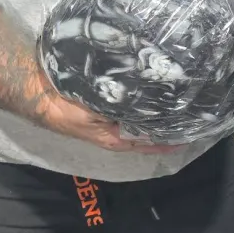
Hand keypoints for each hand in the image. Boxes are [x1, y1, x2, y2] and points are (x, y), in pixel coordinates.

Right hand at [38, 88, 177, 153]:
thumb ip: (118, 109)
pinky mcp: (106, 108)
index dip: (170, 140)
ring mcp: (112, 120)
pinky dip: (143, 101)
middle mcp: (117, 132)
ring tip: (180, 100)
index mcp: (117, 139)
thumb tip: (145, 103)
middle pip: (148, 130)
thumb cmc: (65, 108)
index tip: (190, 136)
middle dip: (168, 123)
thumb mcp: (94, 111)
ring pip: (141, 118)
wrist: (41, 94)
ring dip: (156, 111)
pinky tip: (154, 89)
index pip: (151, 143)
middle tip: (192, 112)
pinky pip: (131, 107)